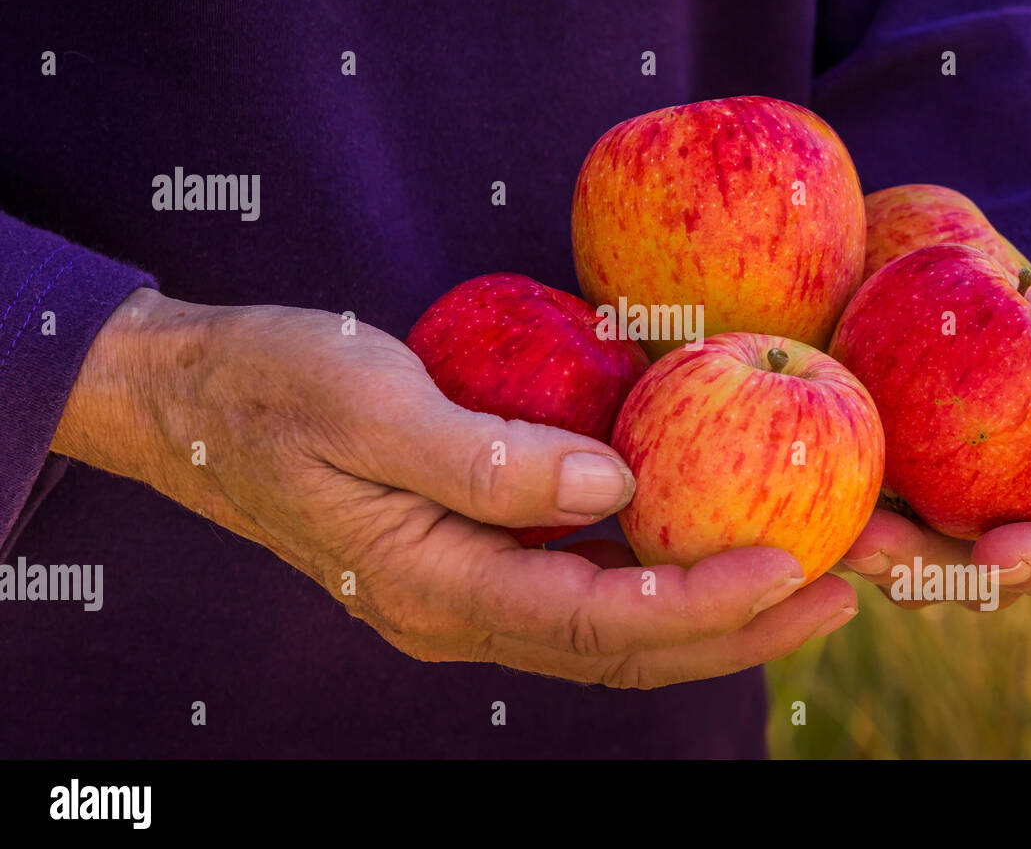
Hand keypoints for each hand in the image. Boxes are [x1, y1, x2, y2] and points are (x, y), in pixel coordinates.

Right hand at [53, 289, 856, 684]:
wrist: (188, 398)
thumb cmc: (268, 386)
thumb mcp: (366, 403)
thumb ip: (485, 458)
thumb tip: (614, 488)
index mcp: (434, 585)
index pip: (593, 619)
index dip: (698, 604)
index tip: (789, 566)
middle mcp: (460, 607)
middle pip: (621, 647)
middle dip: (735, 630)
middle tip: (839, 593)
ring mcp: (467, 588)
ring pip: (611, 626)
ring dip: (711, 611)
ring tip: (807, 577)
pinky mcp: (473, 553)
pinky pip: (583, 585)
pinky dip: (658, 575)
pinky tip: (709, 540)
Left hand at [840, 286, 1030, 608]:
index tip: (1001, 553)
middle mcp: (997, 528)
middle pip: (953, 572)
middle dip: (914, 570)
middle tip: (874, 545)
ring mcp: (936, 507)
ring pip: (895, 550)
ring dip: (862, 548)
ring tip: (832, 527)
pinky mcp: (887, 472)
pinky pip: (857, 490)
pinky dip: (832, 490)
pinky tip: (804, 462)